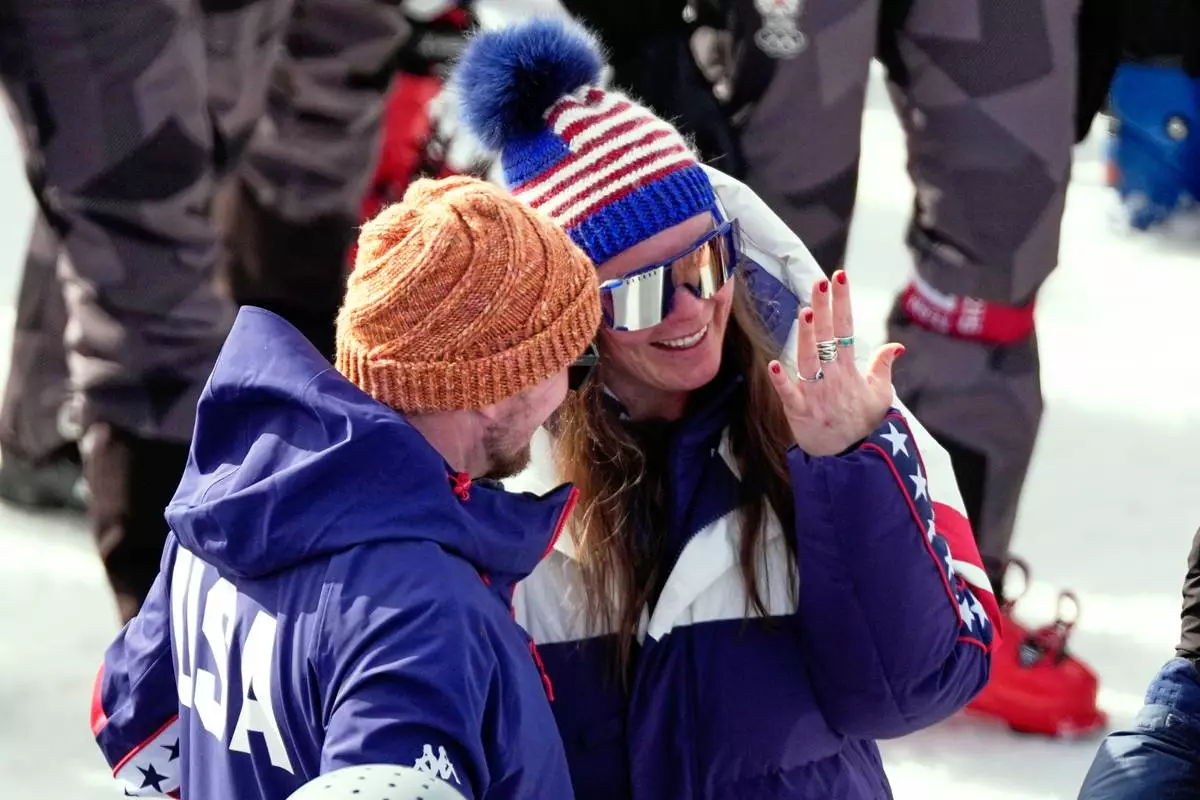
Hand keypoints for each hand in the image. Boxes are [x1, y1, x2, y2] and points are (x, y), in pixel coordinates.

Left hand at [767, 270, 903, 456]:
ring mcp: (816, 394)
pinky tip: (773, 364)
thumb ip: (883, 366)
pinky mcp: (800, 412)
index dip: (842, 302)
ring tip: (806, 312)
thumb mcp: (880, 395)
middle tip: (821, 282)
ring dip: (807, 338)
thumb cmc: (863, 424)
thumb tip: (896, 345)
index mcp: (850, 370)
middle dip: (825, 309)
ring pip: (809, 360)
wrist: (851, 459)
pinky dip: (782, 382)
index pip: (846, 328)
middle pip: (827, 338)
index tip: (839, 276)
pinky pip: (789, 395)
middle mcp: (833, 378)